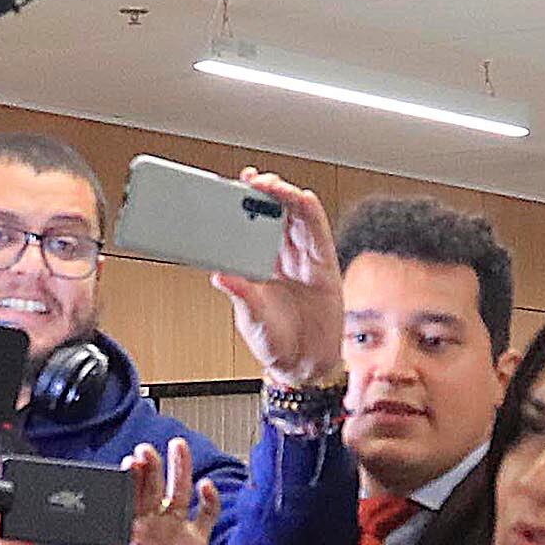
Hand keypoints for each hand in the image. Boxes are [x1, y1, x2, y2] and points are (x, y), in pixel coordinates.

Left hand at [88, 440, 216, 544]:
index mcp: (129, 531)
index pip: (129, 497)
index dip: (131, 480)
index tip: (130, 464)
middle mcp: (152, 525)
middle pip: (153, 488)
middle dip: (152, 468)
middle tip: (148, 450)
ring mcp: (175, 531)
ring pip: (179, 492)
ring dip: (180, 470)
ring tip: (178, 448)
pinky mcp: (197, 542)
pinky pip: (205, 515)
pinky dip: (209, 501)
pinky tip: (207, 487)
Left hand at [210, 171, 345, 391]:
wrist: (305, 365)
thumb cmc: (276, 343)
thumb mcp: (251, 319)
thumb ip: (240, 295)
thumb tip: (219, 276)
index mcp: (259, 266)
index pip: (250, 227)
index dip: (242, 205)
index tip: (229, 188)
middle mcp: (281, 258)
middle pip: (274, 214)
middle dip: (264, 192)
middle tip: (251, 179)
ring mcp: (304, 260)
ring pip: (296, 218)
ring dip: (285, 197)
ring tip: (272, 185)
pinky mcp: (324, 266)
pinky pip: (318, 234)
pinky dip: (311, 213)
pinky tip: (302, 199)